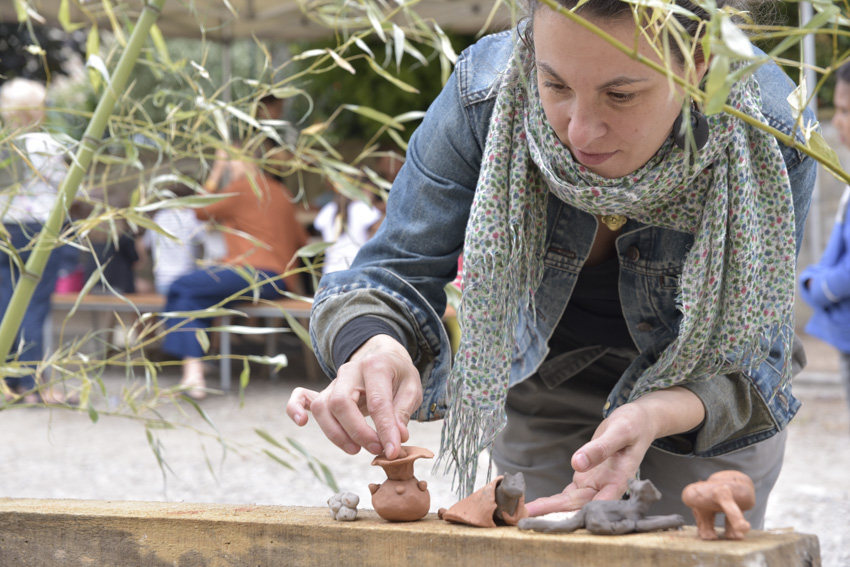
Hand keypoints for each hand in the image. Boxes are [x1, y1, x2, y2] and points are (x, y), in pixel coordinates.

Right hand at [285, 334, 421, 459]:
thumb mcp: (412, 388)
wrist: (383, 356)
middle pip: (341, 403)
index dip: (385, 430)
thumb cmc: (398, 374)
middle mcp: (349, 371)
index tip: (393, 451)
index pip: (377, 402)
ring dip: (335, 433)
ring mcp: (334, 381)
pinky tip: (300, 422)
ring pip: (322, 407)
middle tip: (376, 449)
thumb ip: (403, 412)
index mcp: (375, 366)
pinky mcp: (324, 391)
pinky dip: (295, 408)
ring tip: (356, 449)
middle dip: (357, 432)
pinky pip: (301, 396)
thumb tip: (397, 437)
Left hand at [525, 386, 704, 515]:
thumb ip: (600, 448)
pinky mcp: (587, 479)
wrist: (637, 422)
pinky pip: (569, 494)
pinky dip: (554, 501)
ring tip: (525, 515)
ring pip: (571, 503)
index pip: (598, 505)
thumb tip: (577, 463)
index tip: (555, 522)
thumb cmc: (633, 425)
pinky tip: (537, 507)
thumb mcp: (620, 432)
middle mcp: (606, 488)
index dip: (577, 516)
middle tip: (527, 518)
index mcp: (618, 481)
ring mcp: (595, 485)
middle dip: (554, 514)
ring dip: (550, 510)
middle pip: (578, 507)